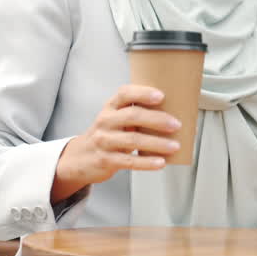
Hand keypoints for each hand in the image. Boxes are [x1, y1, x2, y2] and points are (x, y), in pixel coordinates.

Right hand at [51, 84, 180, 202]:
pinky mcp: (106, 160)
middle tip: (176, 124)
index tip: (161, 96)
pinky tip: (160, 162)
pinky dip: (147, 162)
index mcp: (110, 107)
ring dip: (157, 143)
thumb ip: (135, 113)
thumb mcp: (115, 119)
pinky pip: (129, 161)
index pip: (124, 93)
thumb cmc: (108, 135)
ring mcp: (104, 141)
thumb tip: (173, 114)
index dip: (143, 93)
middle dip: (157, 119)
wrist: (81, 158)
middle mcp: (105, 121)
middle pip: (132, 116)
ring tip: (174, 146)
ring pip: (133, 140)